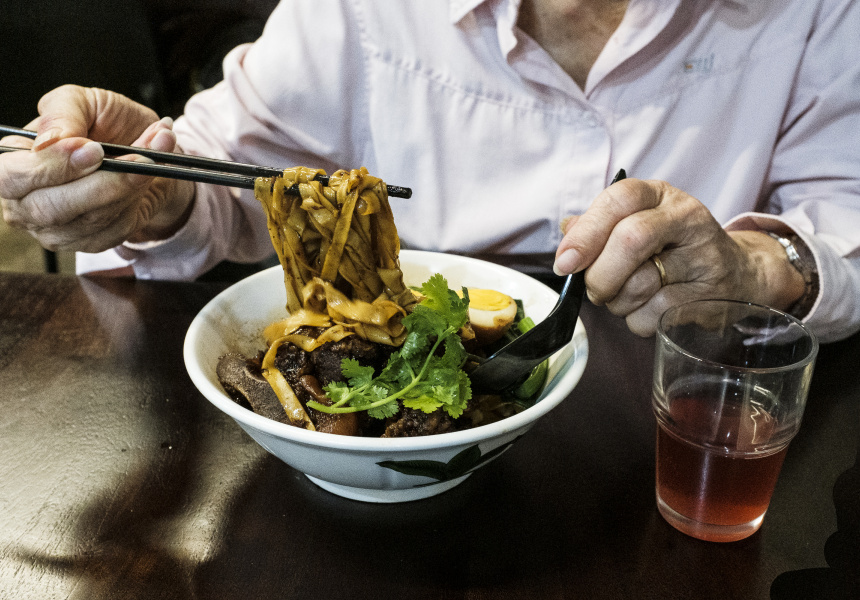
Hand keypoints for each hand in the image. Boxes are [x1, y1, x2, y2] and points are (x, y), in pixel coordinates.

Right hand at [0, 85, 194, 253]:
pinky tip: (146, 178)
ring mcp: (57, 228)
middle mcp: (27, 201)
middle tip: (135, 157)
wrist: (148, 151)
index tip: (94, 150)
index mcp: (14, 160)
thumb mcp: (84, 101)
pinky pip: (114, 230)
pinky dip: (136, 200)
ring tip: (151, 156)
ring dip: (128, 187)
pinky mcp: (90, 242)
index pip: (10, 177)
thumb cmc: (108, 124)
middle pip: (49, 208)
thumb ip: (63, 113)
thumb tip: (50, 140)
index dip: (51, 167)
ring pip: (90, 220)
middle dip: (99, 183)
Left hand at [553, 178, 805, 335]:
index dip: (586, 232)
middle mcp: (685, 217)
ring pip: (638, 286)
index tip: (565, 262)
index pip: (618, 199)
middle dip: (599, 275)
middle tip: (594, 290)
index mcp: (658, 194)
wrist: (735, 273)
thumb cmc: (670, 248)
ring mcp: (703, 255)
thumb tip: (567, 232)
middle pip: (629, 241)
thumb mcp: (635, 224)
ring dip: (617, 303)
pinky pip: (653, 316)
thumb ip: (597, 226)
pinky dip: (638, 321)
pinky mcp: (710, 294)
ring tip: (628, 296)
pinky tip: (650, 309)